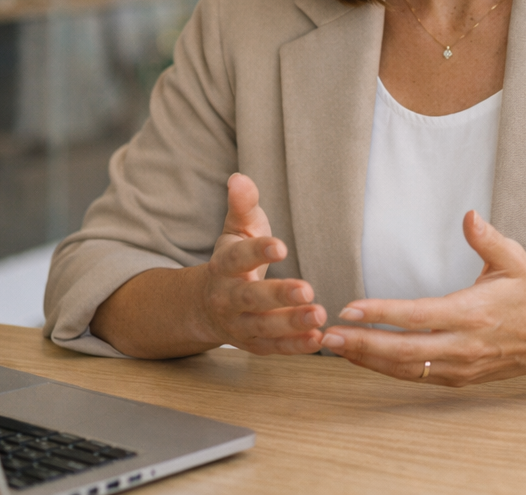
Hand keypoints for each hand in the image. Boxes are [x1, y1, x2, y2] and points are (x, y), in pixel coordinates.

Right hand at [194, 173, 326, 354]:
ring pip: (264, 327)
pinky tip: (319, 338)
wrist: (206, 306)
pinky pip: (275, 347)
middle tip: (307, 289)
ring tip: (319, 315)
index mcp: (223, 267)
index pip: (237, 258)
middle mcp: (227, 298)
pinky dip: (295, 346)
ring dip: (291, 323)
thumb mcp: (235, 230)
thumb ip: (242, 206)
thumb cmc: (232, 260)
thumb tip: (239, 178)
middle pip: (250, 298)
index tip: (280, 245)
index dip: (257, 251)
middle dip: (278, 295)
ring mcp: (239, 324)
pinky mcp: (254, 343)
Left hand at [318, 211, 525, 384]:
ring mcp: (460, 366)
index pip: (418, 316)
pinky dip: (386, 368)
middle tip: (327, 336)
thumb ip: (487, 239)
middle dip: (362, 345)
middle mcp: (463, 345)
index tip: (350, 308)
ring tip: (335, 347)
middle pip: (404, 351)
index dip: (382, 314)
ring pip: (405, 369)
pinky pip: (416, 376)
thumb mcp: (514, 260)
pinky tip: (364, 357)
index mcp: (473, 313)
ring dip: (368, 360)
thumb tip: (468, 216)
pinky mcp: (458, 378)